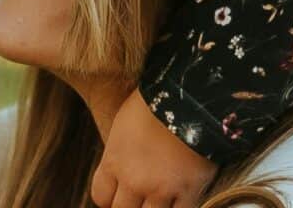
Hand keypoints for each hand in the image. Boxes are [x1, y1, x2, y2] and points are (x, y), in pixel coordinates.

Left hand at [90, 89, 215, 207]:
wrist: (191, 95)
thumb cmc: (157, 100)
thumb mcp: (125, 122)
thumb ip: (120, 150)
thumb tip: (121, 160)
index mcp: (115, 161)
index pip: (101, 197)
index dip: (111, 199)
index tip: (120, 194)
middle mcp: (134, 180)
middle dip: (130, 206)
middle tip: (142, 197)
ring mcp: (161, 188)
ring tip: (162, 198)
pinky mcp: (189, 191)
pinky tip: (183, 198)